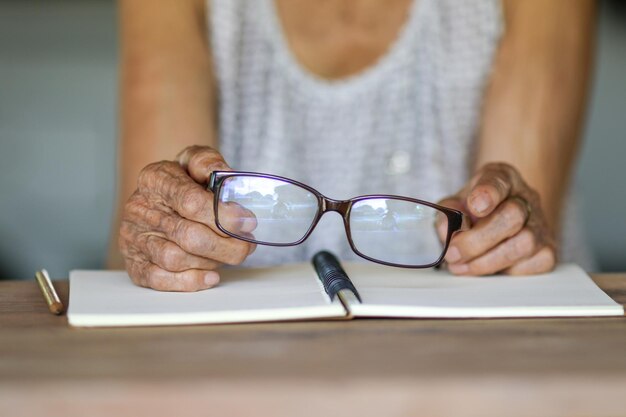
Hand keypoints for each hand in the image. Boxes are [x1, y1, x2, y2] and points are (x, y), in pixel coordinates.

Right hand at [119, 146, 255, 290]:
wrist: (157, 197)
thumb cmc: (181, 181)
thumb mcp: (194, 161)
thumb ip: (208, 162)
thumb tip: (227, 175)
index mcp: (154, 179)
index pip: (191, 201)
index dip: (224, 216)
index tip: (247, 222)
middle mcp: (139, 209)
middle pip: (188, 236)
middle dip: (226, 245)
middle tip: (247, 245)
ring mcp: (134, 238)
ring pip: (176, 259)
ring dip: (211, 261)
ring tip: (228, 254)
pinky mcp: (134, 263)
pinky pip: (159, 279)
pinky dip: (189, 282)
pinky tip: (211, 276)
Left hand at [438, 162, 556, 275]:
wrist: (498, 222)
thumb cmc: (474, 212)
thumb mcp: (455, 205)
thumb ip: (447, 213)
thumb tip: (447, 229)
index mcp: (503, 179)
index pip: (499, 180)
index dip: (488, 193)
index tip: (475, 206)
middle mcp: (526, 198)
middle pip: (512, 215)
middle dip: (477, 240)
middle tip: (453, 254)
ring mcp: (541, 225)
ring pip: (523, 244)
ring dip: (486, 262)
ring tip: (462, 266)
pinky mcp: (548, 251)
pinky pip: (532, 266)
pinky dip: (505, 272)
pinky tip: (486, 269)